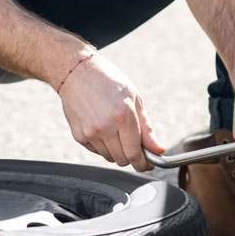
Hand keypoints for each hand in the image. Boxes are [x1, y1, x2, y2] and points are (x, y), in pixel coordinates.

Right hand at [56, 51, 165, 170]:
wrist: (77, 72)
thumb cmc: (108, 81)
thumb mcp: (135, 99)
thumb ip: (146, 128)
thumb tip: (158, 150)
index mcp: (123, 116)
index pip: (135, 154)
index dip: (143, 163)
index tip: (147, 164)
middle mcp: (105, 127)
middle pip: (122, 159)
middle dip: (131, 156)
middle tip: (134, 145)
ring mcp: (89, 133)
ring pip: (109, 157)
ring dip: (117, 150)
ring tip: (116, 130)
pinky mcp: (79, 135)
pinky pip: (96, 151)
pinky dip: (103, 145)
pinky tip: (103, 128)